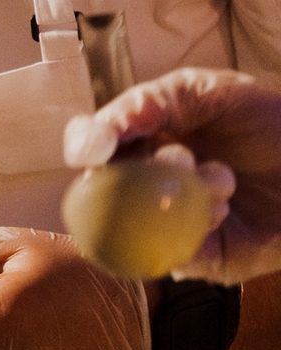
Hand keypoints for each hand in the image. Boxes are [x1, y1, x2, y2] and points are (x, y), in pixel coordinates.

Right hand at [64, 67, 280, 283]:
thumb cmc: (268, 121)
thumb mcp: (210, 92)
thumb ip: (154, 101)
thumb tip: (100, 131)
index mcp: (141, 140)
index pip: (94, 145)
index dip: (87, 146)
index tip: (96, 148)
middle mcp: (144, 183)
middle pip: (105, 188)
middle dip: (139, 170)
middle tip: (179, 156)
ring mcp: (166, 222)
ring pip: (136, 224)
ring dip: (178, 195)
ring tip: (223, 178)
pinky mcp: (196, 258)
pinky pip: (173, 253)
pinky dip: (195, 226)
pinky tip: (225, 206)